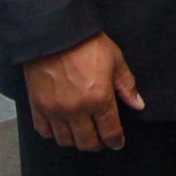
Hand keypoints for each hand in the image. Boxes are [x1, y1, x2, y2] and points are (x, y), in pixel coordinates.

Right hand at [23, 32, 145, 150]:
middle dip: (97, 144)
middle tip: (100, 139)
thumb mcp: (115, 60)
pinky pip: (44, 130)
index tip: (117, 143)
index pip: (110, 132)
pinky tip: (60, 127)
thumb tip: (138, 105)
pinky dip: (53, 133)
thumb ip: (126, 86)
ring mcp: (55, 110)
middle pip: (87, 142)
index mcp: (99, 99)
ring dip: (75, 141)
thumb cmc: (87, 43)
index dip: (115, 141)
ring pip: (66, 141)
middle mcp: (77, 110)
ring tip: (81, 133)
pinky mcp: (37, 105)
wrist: (55, 31)